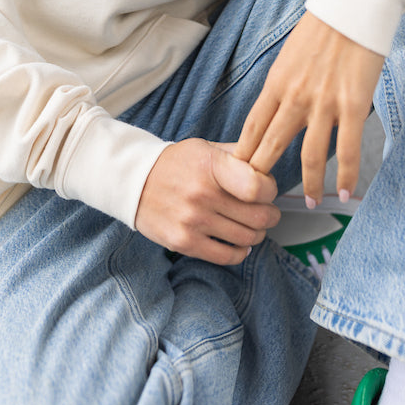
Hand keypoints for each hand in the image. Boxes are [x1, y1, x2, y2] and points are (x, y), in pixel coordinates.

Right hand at [135, 139, 280, 263]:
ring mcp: (192, 221)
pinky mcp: (184, 243)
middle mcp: (202, 194)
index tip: (267, 189)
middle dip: (270, 215)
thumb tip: (267, 167)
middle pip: (258, 216)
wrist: (134, 181)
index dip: (270, 189)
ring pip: (247, 238)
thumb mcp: (205, 148)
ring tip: (252, 226)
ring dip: (257, 233)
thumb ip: (237, 155)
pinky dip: (241, 251)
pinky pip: (227, 256)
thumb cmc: (176, 164)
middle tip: (267, 211)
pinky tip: (239, 242)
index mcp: (210, 165)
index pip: (256, 186)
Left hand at [233, 11, 383, 203]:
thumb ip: (284, 85)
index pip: (253, 128)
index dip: (244, 156)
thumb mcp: (290, 56)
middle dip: (264, 177)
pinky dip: (345, 176)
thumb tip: (279, 109)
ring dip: (308, 184)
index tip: (238, 175)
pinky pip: (347, 150)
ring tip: (308, 201)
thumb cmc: (323, 28)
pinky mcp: (352, 105)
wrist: (352, 7)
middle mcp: (295, 97)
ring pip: (309, 156)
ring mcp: (323, 103)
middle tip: (261, 199)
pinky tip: (344, 192)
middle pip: (272, 146)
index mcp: (276, 83)